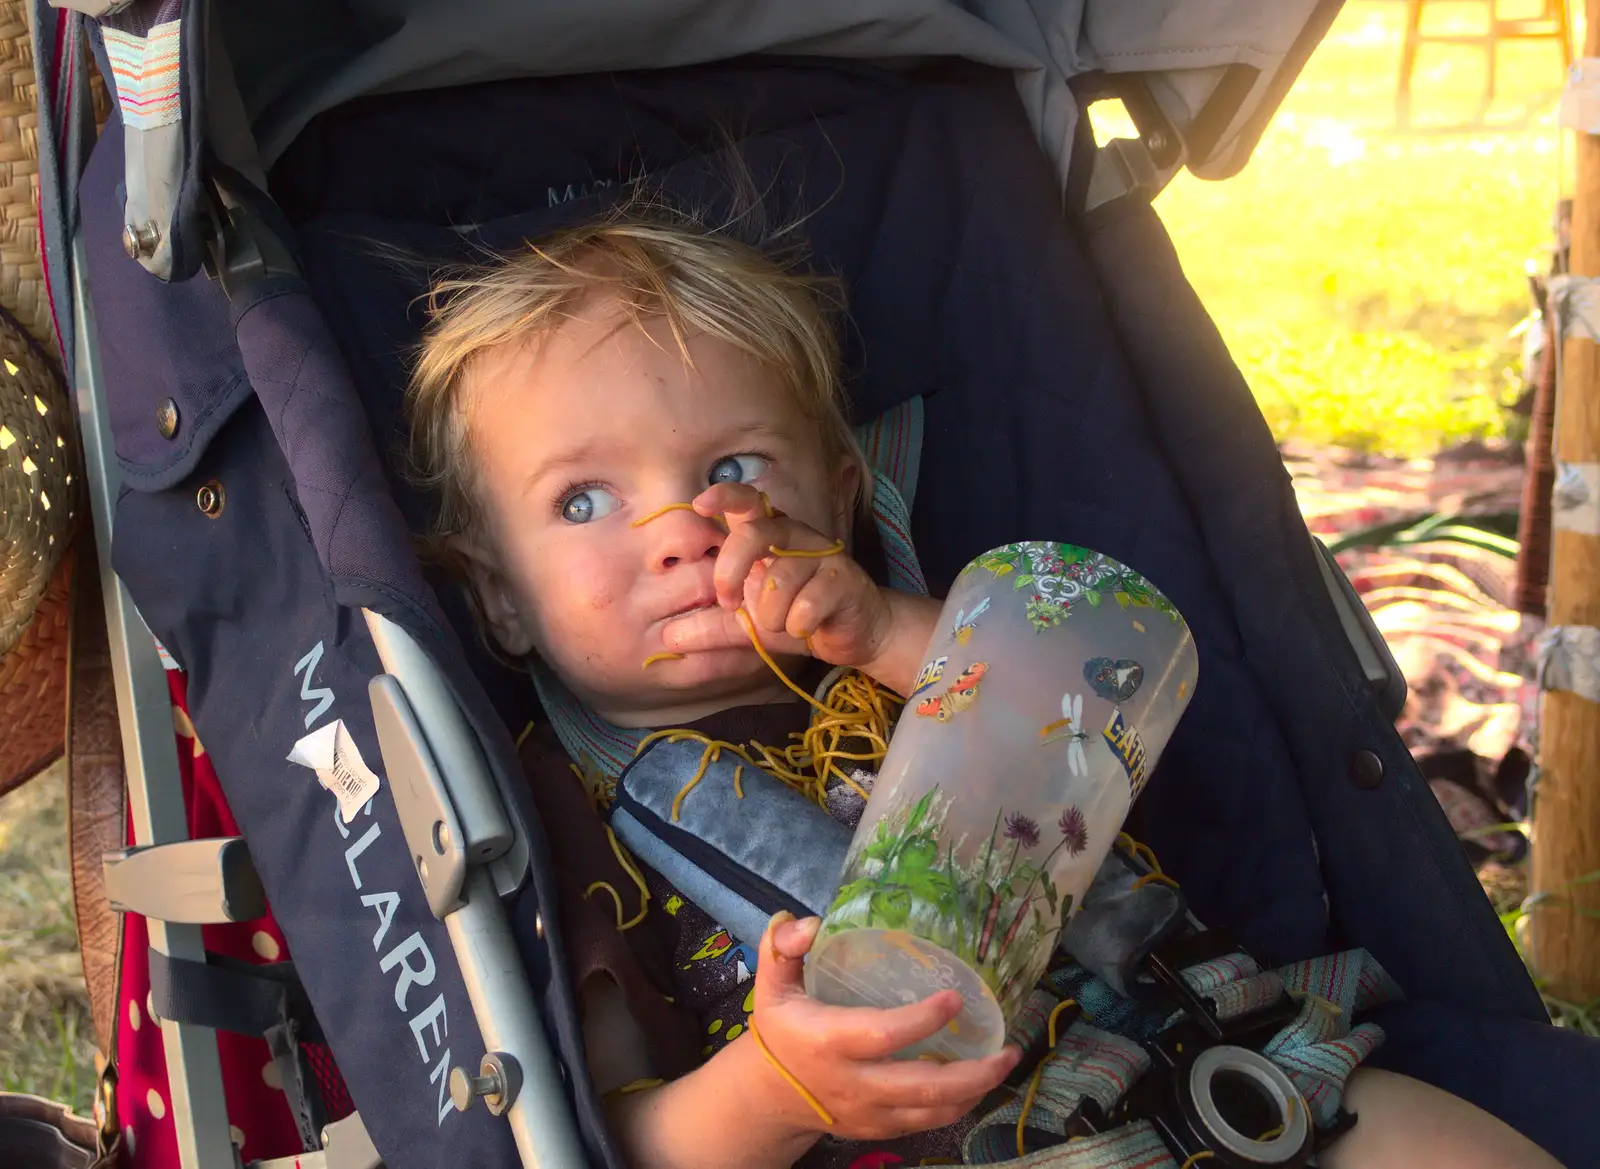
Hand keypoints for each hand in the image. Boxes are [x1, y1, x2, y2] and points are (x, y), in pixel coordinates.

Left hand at [665, 482, 892, 670]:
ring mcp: (822, 555)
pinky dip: (799, 625)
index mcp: (768, 537)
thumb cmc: (797, 618)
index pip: (746, 502)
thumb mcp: (748, 626)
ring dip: (773, 616)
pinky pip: (807, 604)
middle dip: (731, 569)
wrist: (854, 635)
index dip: (723, 496)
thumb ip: (712, 627)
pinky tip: (808, 628)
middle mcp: (794, 536)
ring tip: (784, 625)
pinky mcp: (844, 579)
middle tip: (728, 601)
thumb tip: (668, 637)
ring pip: (780, 580)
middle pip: (754, 533)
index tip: (699, 505)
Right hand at [743, 913, 1019, 1141]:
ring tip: (1006, 1060)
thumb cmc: (781, 1031)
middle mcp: (854, 1083)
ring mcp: (870, 1111)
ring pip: (932, 1111)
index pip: (881, 1035)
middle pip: (921, 1087)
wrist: (771, 1097)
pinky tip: (980, 1081)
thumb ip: (783, 947)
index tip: (955, 998)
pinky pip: (928, 1123)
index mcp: (829, 1041)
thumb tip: (811, 923)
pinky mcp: (881, 1127)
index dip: (921, 1020)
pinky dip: (959, 1104)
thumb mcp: (771, 985)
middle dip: (972, 1072)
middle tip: (1009, 1048)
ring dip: (976, 1090)